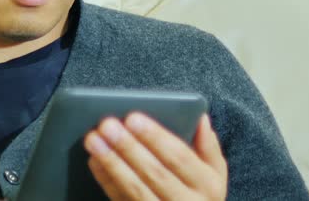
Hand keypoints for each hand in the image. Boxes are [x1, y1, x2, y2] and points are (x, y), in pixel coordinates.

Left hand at [83, 112, 227, 200]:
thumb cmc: (201, 192)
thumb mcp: (215, 171)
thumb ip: (208, 145)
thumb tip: (201, 118)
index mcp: (207, 186)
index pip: (178, 156)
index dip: (154, 136)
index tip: (132, 117)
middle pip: (154, 173)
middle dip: (128, 146)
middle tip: (107, 124)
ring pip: (135, 190)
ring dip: (111, 162)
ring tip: (93, 139)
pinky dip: (107, 181)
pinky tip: (95, 161)